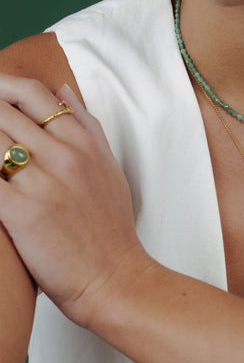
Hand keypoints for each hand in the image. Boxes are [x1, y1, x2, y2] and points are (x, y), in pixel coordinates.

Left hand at [0, 74, 153, 325]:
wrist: (113, 275)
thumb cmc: (111, 227)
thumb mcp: (109, 168)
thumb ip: (89, 125)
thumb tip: (63, 89)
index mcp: (84, 144)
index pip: (35, 94)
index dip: (4, 86)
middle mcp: (63, 156)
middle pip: (3, 111)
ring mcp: (41, 182)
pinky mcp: (20, 211)